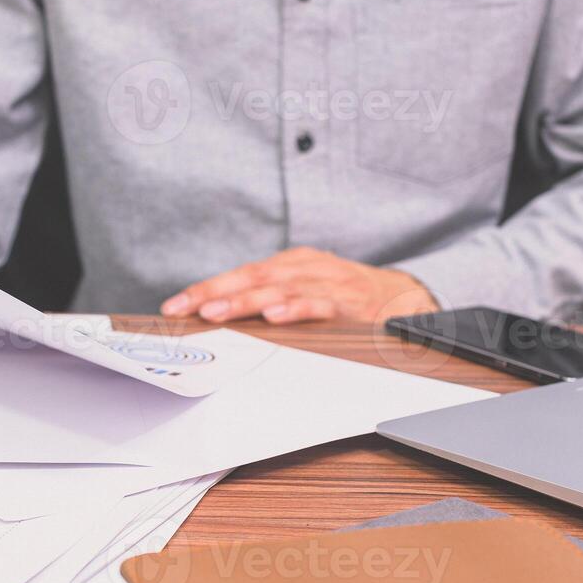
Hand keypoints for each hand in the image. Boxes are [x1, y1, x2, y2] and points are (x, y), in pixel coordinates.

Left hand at [160, 247, 439, 325]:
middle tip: (187, 308)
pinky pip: (319, 305)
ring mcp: (328, 284)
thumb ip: (271, 299)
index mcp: (292, 264)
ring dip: (245, 302)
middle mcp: (306, 268)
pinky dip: (296, 310)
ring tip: (216, 313)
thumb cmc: (348, 297)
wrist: (406, 297)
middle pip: (253, 278)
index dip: (207, 288)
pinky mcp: (348, 304)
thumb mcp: (307, 288)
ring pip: (279, 290)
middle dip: (216, 293)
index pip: (241, 274)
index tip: (176, 306)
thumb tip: (220, 318)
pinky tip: (274, 317)